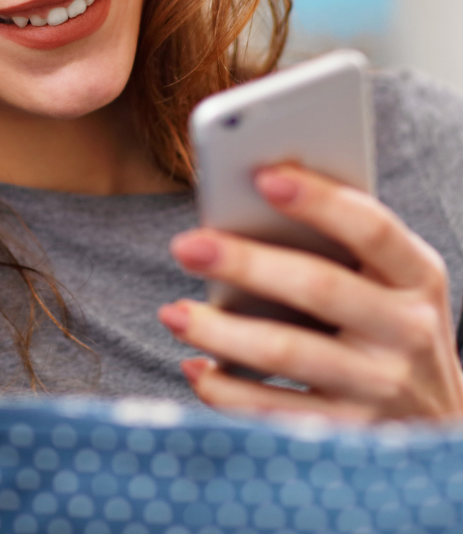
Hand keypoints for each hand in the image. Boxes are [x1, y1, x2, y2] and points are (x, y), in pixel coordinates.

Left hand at [159, 163, 462, 421]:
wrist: (438, 420)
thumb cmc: (387, 321)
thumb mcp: (388, 279)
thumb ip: (337, 241)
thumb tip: (247, 196)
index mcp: (417, 275)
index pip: (372, 229)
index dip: (320, 201)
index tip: (263, 176)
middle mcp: (408, 331)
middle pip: (318, 287)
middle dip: (246, 263)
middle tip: (186, 245)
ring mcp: (382, 387)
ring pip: (289, 352)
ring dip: (222, 332)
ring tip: (174, 313)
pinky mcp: (350, 433)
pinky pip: (276, 412)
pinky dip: (228, 390)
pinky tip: (196, 368)